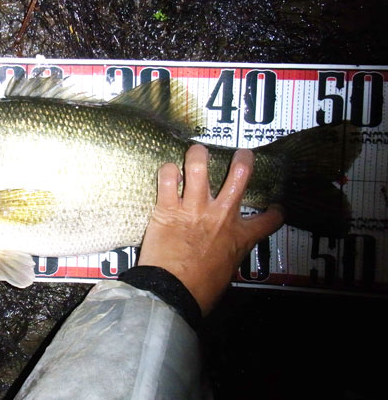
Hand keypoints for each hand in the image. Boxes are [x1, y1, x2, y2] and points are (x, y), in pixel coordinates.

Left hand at [138, 145, 283, 315]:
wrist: (173, 292)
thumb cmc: (200, 291)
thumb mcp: (226, 273)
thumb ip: (227, 256)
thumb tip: (219, 256)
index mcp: (240, 236)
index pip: (268, 220)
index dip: (275, 213)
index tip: (275, 208)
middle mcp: (221, 215)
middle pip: (240, 175)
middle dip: (243, 159)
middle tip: (242, 154)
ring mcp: (194, 208)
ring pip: (199, 166)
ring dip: (198, 154)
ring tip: (197, 151)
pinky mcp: (168, 208)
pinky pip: (168, 178)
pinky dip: (168, 171)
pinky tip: (169, 171)